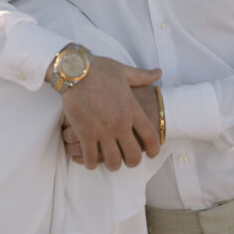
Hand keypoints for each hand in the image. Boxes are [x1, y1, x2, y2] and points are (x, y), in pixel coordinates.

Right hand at [59, 56, 160, 170]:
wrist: (74, 70)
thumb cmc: (99, 69)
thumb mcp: (124, 71)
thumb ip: (143, 76)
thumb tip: (159, 72)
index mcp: (132, 109)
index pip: (151, 137)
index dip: (154, 149)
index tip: (151, 153)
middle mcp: (120, 123)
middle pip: (133, 155)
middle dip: (132, 162)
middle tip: (128, 160)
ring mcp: (102, 131)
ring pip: (113, 162)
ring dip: (113, 164)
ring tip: (110, 161)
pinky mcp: (84, 134)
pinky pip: (90, 159)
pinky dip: (91, 163)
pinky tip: (90, 160)